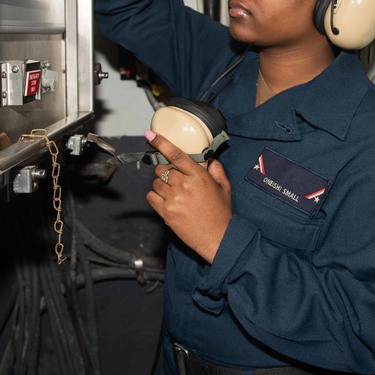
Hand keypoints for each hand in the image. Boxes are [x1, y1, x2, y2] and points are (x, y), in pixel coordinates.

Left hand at [146, 129, 231, 263]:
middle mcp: (184, 185)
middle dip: (166, 171)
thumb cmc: (222, 214)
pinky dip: (156, 196)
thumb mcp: (225, 188)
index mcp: (199, 176)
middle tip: (175, 179)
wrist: (218, 239)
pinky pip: (151, 197)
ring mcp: (173, 199)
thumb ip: (216, 170)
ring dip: (162, 185)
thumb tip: (209, 160)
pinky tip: (167, 201)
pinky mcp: (165, 213)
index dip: (161, 142)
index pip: (176, 154)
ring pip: (155, 182)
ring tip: (174, 193)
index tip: (150, 135)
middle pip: (162, 168)